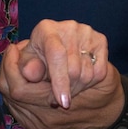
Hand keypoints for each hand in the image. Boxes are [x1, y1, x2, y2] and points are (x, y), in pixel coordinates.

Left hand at [0, 18, 123, 128]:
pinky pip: (99, 72)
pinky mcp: (100, 40)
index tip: (61, 101)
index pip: (56, 55)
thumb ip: (27, 70)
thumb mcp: (28, 65)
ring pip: (86, 73)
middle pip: (73, 69)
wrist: (59, 53)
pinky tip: (78, 81)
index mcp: (46, 29)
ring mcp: (87, 32)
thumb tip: (30, 72)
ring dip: (76, 89)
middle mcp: (68, 26)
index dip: (59, 80)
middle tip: (57, 99)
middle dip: (65, 90)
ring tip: (66, 88)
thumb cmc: (39, 60)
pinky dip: (89, 84)